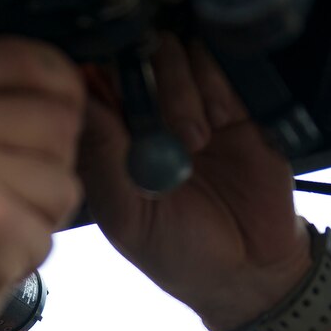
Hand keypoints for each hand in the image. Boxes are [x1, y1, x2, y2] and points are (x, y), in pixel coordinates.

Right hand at [0, 37, 85, 330]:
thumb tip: (37, 82)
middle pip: (57, 121)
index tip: (54, 116)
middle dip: (45, 165)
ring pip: (63, 181)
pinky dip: (26, 256)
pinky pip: (51, 232)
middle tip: (1, 197)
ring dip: (37, 216)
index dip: (57, 93)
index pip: (27, 60)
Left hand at [79, 35, 308, 330]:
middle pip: (132, 62)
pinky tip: (218, 125)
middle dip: (142, 85)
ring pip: (174, 58)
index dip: (97, 87)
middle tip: (161, 129)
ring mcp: (192, 110)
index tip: (111, 106)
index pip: (93, 91)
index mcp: (114, 146)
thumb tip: (82, 104)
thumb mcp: (129, 218)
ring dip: (180, 91)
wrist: (249, 272)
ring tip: (196, 140)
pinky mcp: (235, 108)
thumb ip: (105, 160)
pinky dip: (215, 88)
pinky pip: (219, 70)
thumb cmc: (179, 254)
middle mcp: (149, 122)